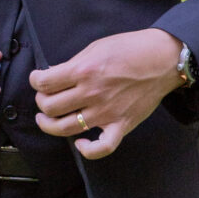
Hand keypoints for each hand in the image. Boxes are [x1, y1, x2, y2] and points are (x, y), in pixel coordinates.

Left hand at [31, 29, 185, 160]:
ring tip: (47, 119)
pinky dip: (87, 150)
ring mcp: (106, 113)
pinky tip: (79, 143)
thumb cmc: (130, 49)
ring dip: (49, 125)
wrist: (163, 59)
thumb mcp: (96, 47)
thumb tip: (52, 75)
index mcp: (84, 71)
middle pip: (50, 107)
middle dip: (41, 102)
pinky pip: (102, 147)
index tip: (38, 79)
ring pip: (65, 129)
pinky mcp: (121, 125)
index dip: (35, 81)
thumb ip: (74, 63)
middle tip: (44, 97)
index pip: (45, 83)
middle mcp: (92, 94)